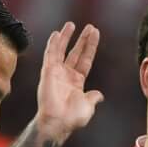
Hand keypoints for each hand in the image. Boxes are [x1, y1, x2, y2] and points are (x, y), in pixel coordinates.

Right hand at [36, 22, 103, 139]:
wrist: (58, 122)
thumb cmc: (72, 118)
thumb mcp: (88, 107)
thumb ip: (93, 98)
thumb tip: (99, 95)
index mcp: (77, 82)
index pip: (85, 60)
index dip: (90, 47)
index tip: (95, 34)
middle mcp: (66, 75)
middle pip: (76, 52)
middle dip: (82, 40)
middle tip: (89, 26)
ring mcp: (56, 72)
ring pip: (61, 50)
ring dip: (66, 37)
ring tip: (71, 24)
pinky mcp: (48, 72)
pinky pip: (50, 55)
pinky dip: (53, 44)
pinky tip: (56, 33)